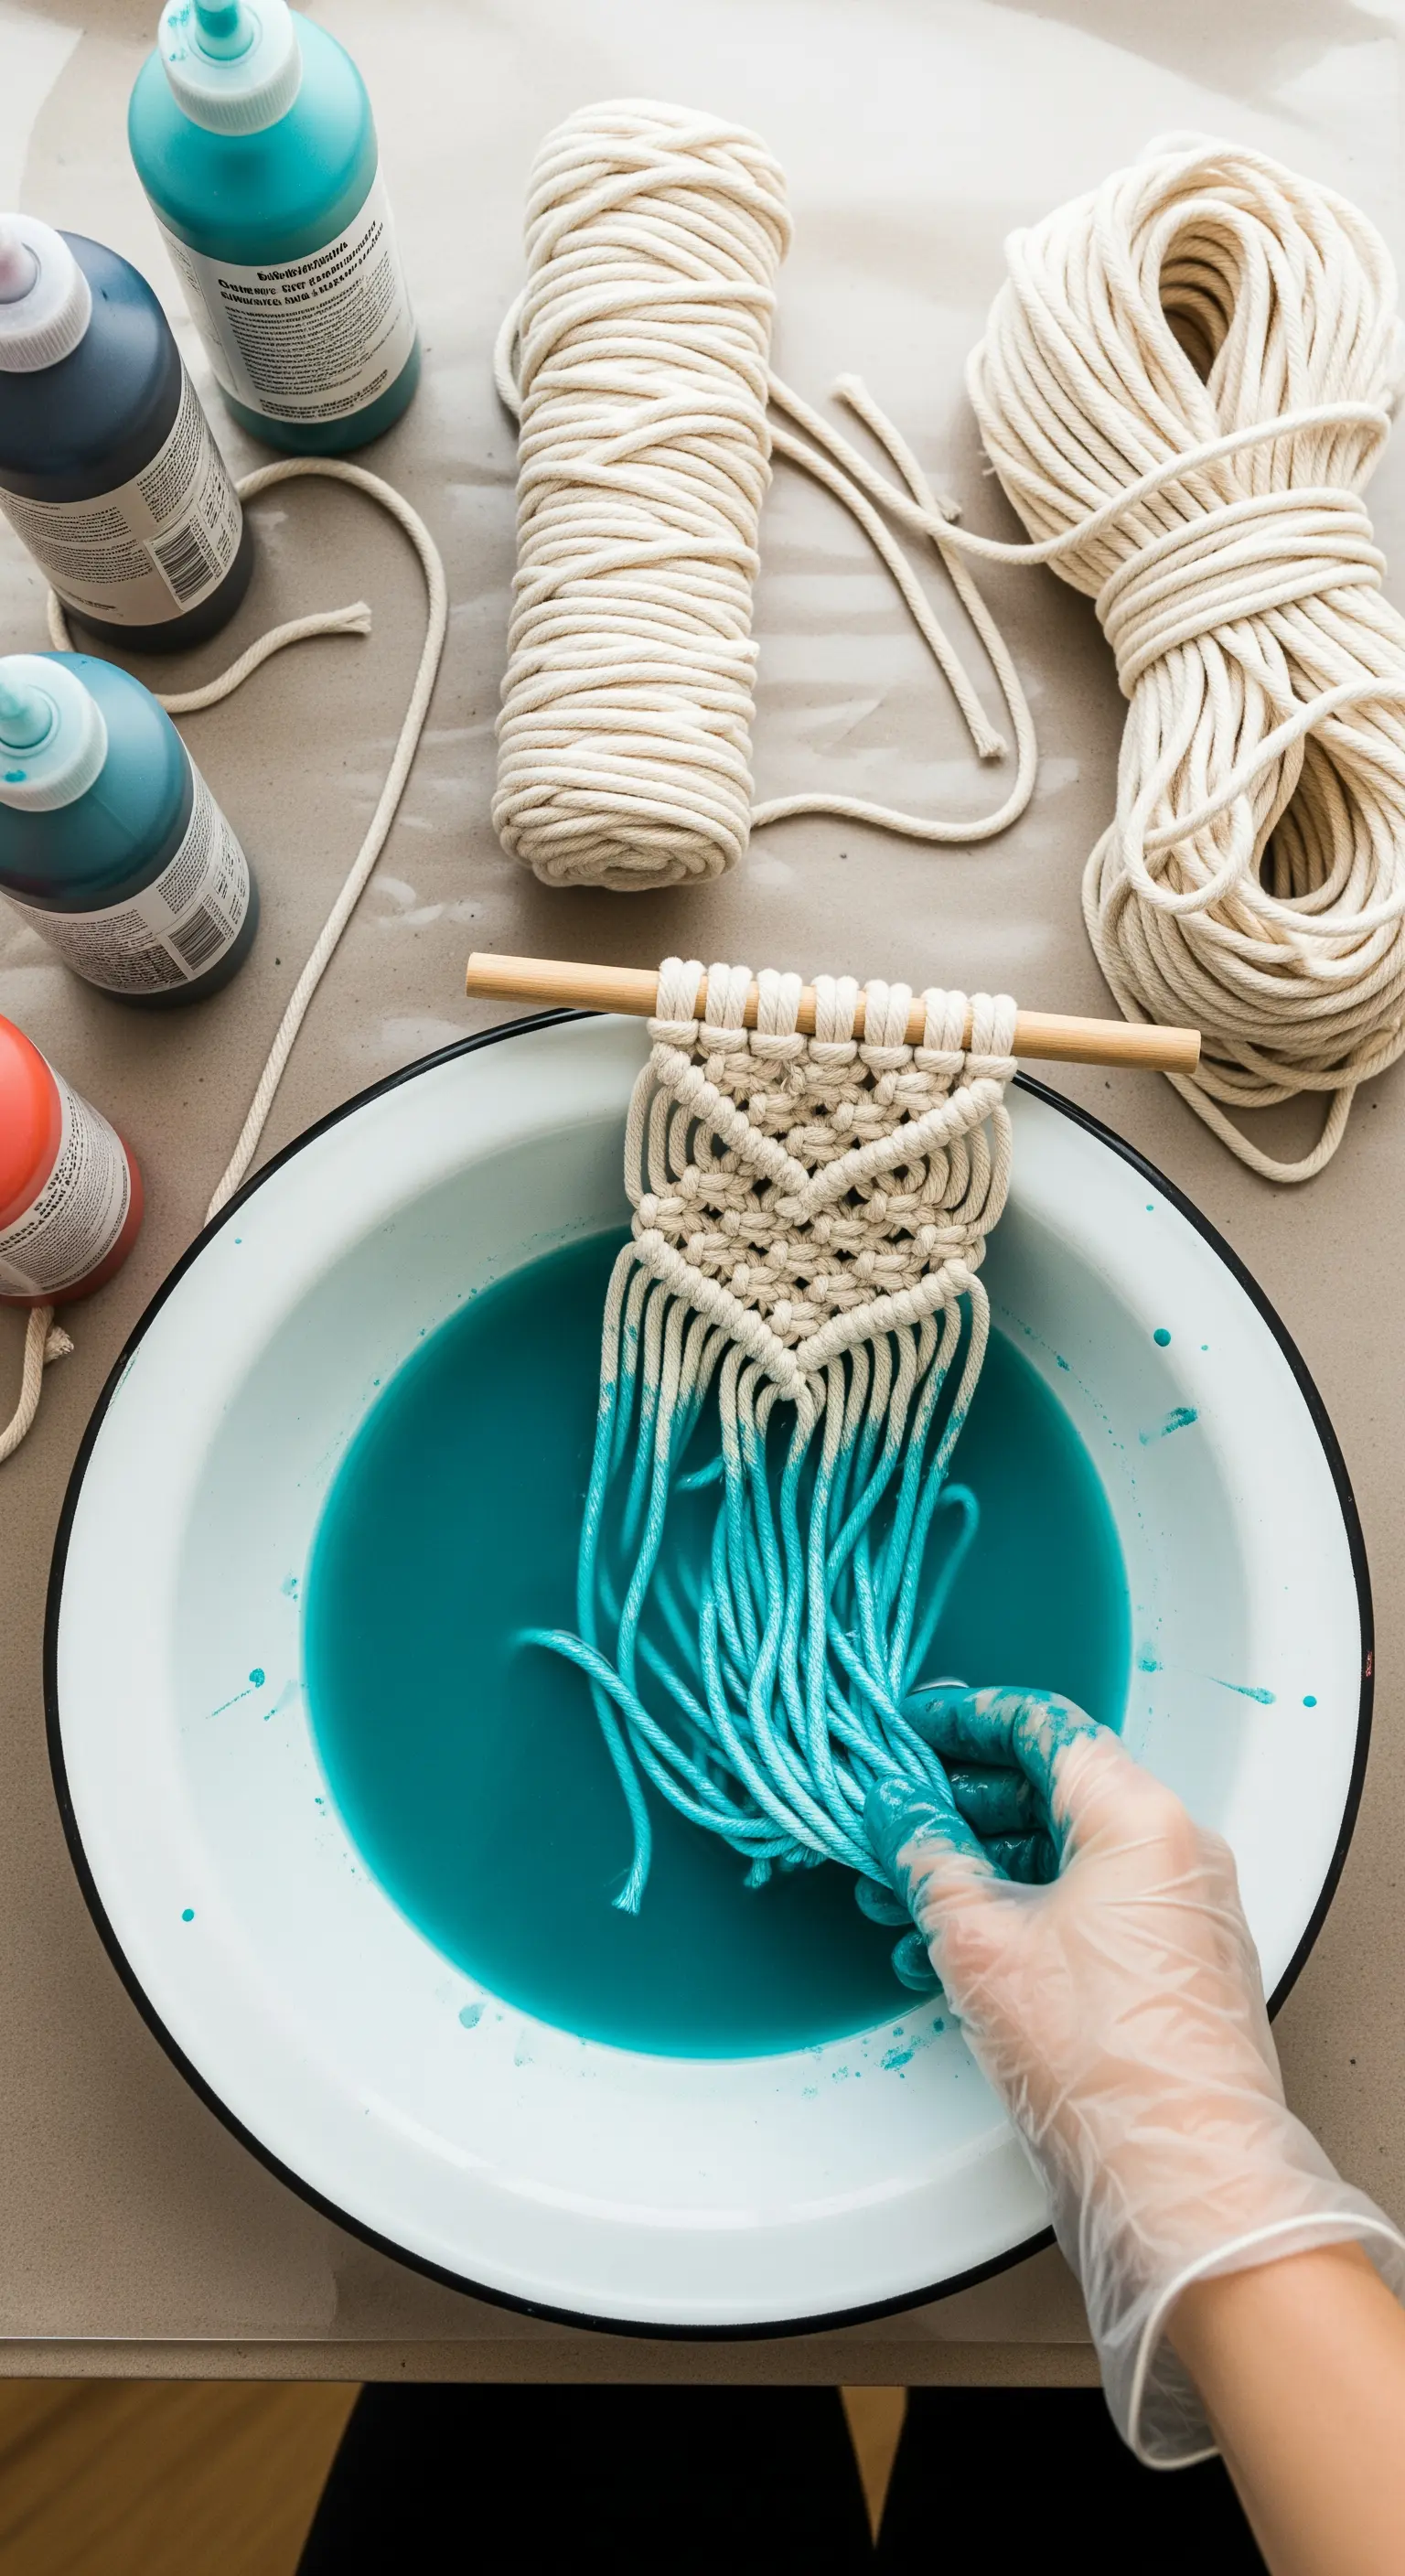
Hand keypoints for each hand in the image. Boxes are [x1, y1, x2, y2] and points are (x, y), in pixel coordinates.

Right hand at [867, 1692, 1404, 2463]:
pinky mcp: (1169, 1968)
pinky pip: (1083, 1908)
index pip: (1044, 1727)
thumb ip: (929, 1859)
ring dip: (977, 1866)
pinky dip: (1016, 1912)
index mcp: (1140, 1820)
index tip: (913, 1724)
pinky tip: (945, 1947)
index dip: (966, 1719)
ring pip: (1060, 1855)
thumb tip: (896, 1814)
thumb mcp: (982, 1942)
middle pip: (1051, 1790)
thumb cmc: (1105, 2065)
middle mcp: (1174, 1853)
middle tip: (891, 1812)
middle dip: (958, 1803)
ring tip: (899, 1891)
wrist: (1183, 2181)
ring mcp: (1177, 1913)